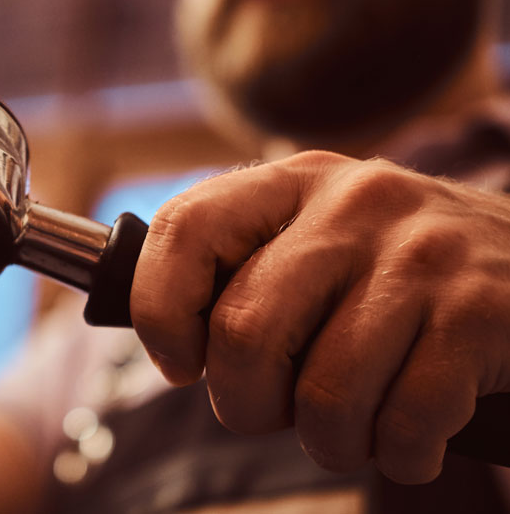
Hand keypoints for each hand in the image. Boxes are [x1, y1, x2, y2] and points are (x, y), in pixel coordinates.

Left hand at [131, 151, 509, 483]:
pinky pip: (403, 422)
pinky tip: (409, 436)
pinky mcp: (479, 312)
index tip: (180, 363)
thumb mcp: (315, 242)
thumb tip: (171, 346)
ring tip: (350, 428)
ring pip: (323, 393)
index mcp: (294, 182)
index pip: (185, 229)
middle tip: (274, 411)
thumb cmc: (392, 277)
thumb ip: (242, 273)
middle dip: (244, 403)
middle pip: (243, 331)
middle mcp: (354, 205)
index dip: (160, 311)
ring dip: (328, 441)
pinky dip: (399, 455)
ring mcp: (421, 255)